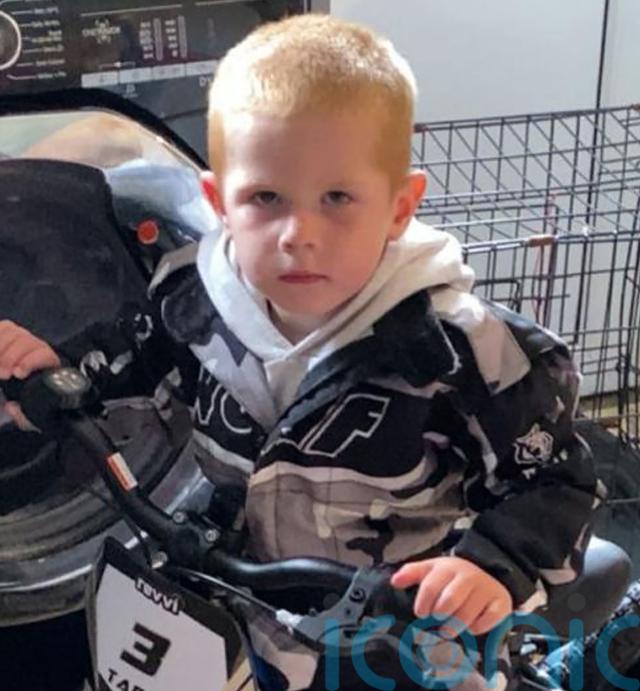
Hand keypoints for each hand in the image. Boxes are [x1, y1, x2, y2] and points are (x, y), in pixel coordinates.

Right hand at [0, 320, 60, 428]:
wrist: (27, 384)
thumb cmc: (31, 397)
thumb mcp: (31, 411)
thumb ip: (24, 414)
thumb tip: (12, 407)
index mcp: (48, 362)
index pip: (43, 354)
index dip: (30, 362)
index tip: (17, 374)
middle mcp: (36, 346)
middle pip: (25, 341)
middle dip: (11, 357)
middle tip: (2, 375)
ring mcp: (21, 336)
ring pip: (12, 332)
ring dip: (0, 348)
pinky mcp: (7, 332)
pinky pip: (2, 327)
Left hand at [390, 556, 512, 634]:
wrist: (489, 571)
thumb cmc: (453, 576)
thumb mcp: (432, 569)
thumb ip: (411, 573)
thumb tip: (394, 581)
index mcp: (447, 568)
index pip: (430, 586)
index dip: (422, 603)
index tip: (420, 613)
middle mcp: (467, 576)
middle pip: (449, 601)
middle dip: (440, 614)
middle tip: (438, 619)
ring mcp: (485, 589)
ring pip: (466, 615)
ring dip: (455, 626)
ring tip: (449, 628)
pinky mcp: (501, 603)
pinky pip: (486, 622)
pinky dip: (476, 628)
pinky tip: (471, 626)